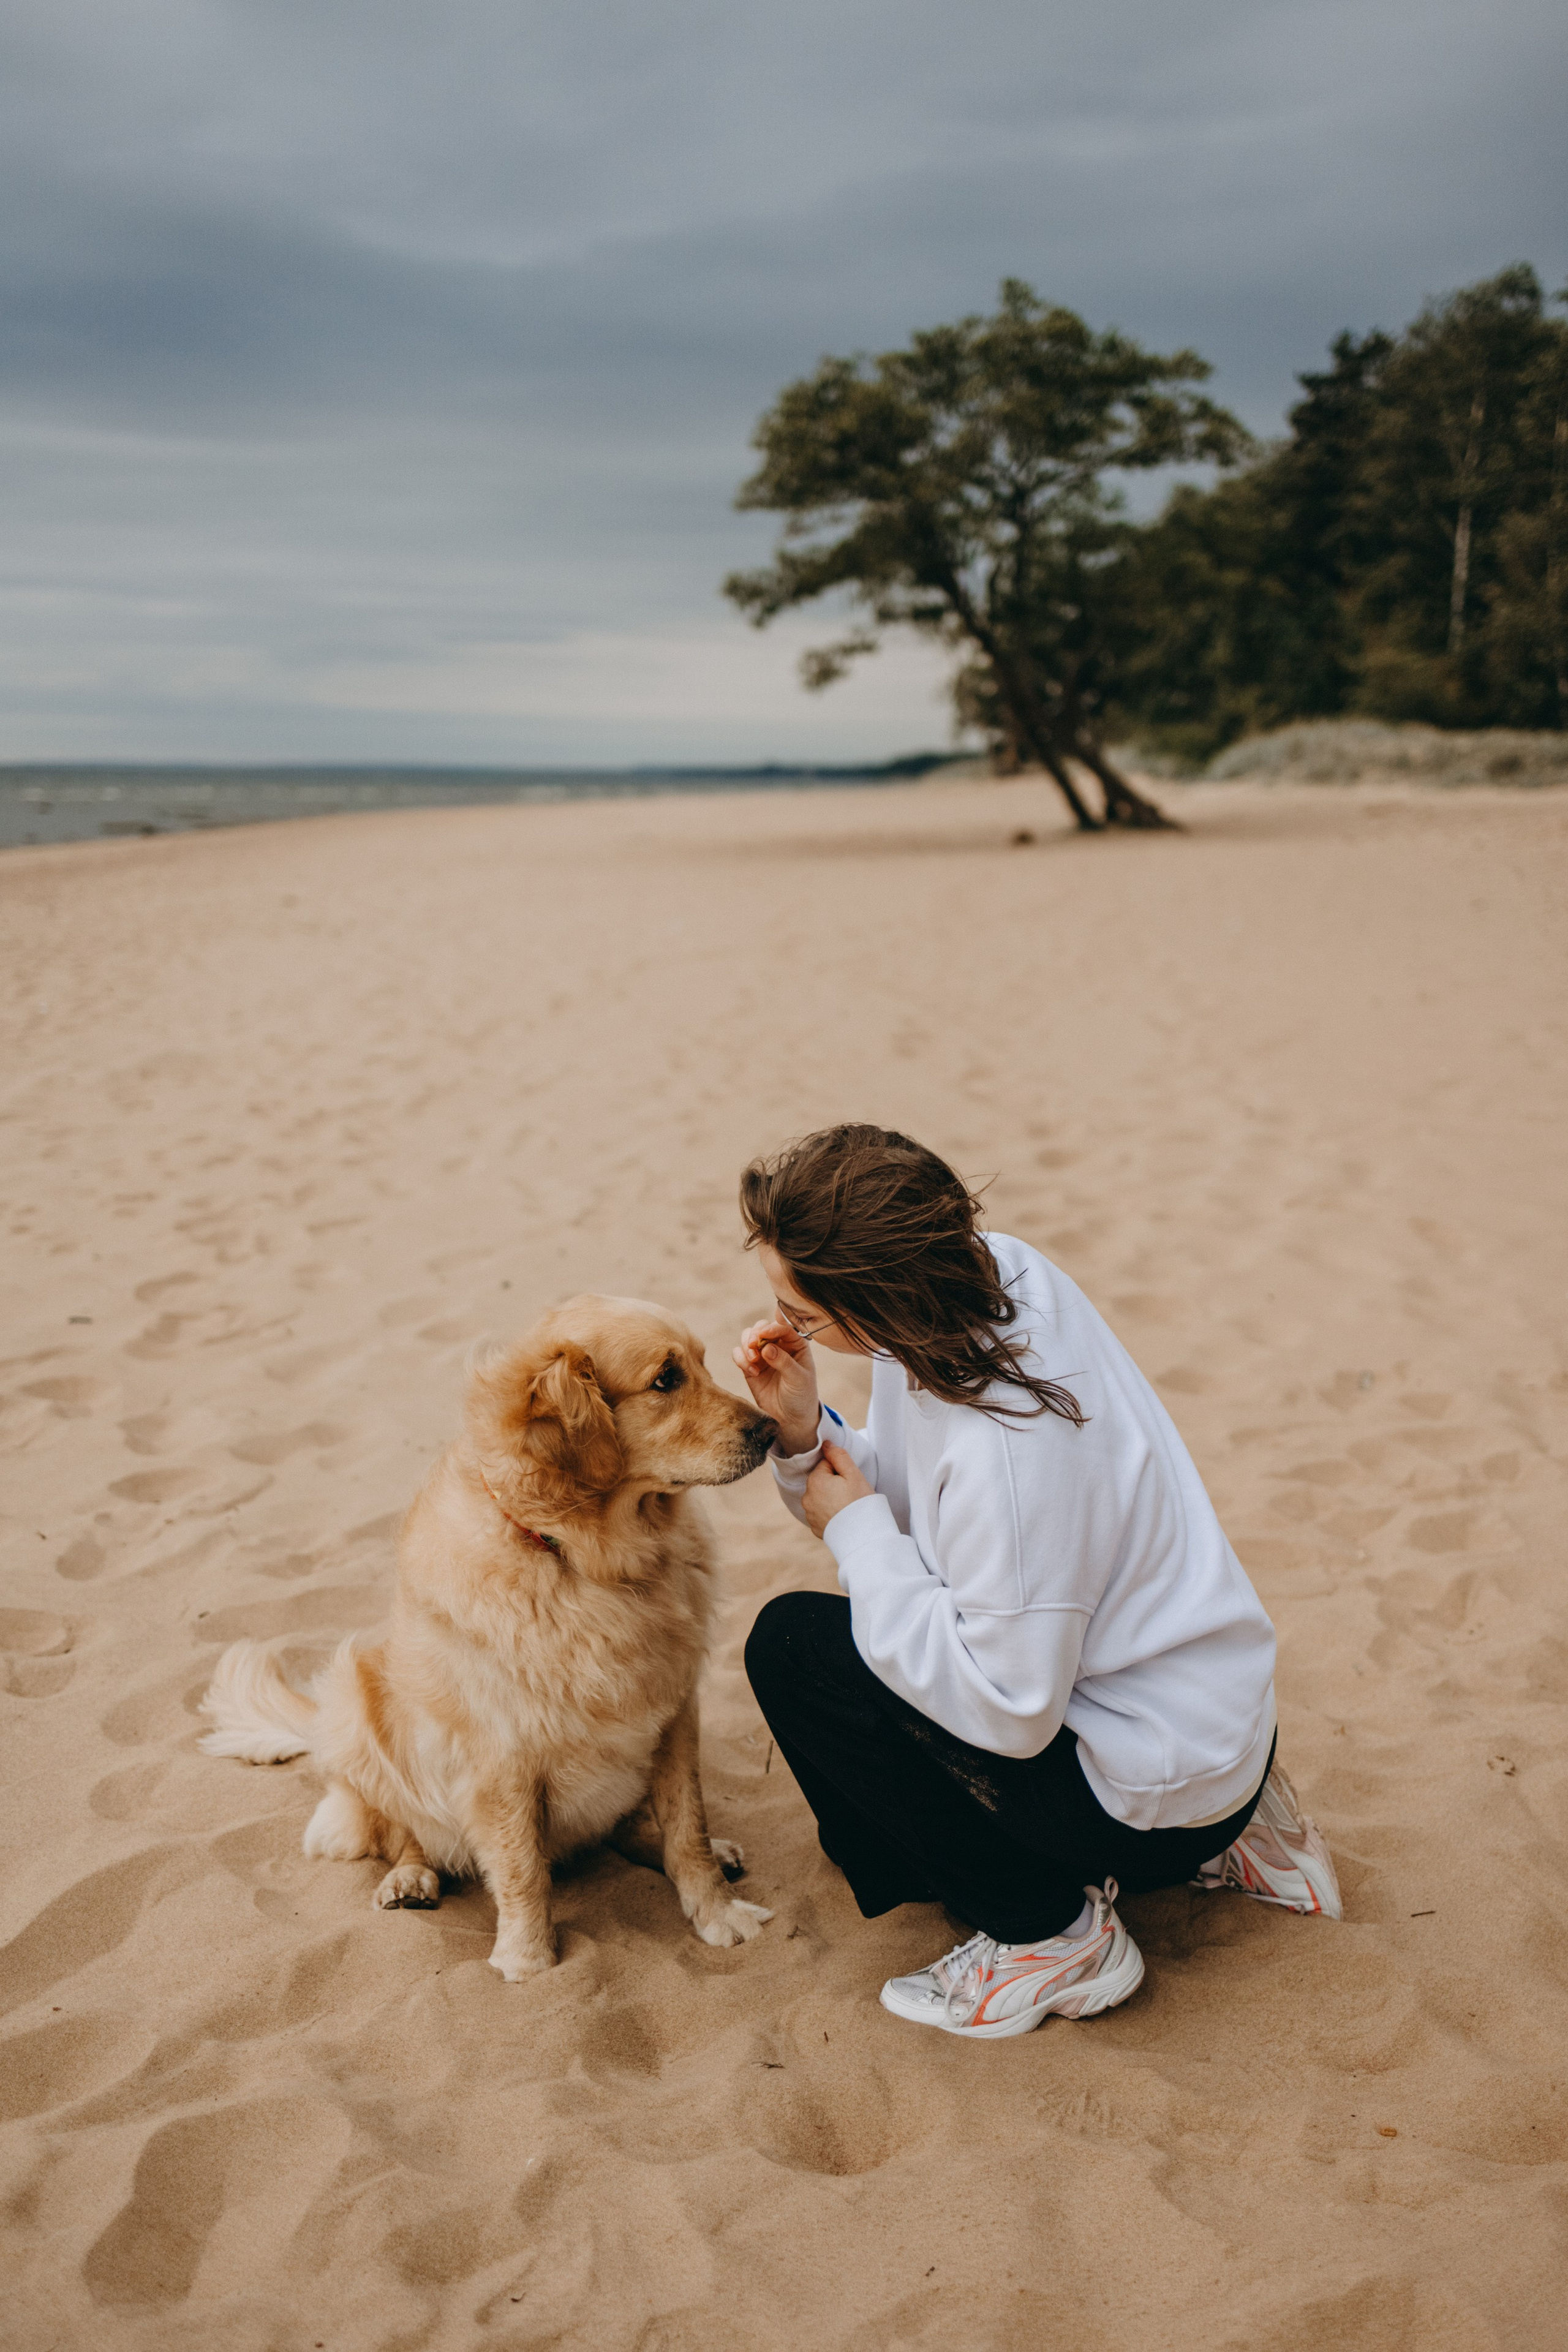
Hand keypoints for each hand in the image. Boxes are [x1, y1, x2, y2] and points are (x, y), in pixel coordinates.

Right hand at [734, 1316, 819, 1456]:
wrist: (791, 1419)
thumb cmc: (801, 1396)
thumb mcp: (799, 1379)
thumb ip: (784, 1362)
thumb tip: (767, 1347)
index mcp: (796, 1344)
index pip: (783, 1327)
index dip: (772, 1327)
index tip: (763, 1335)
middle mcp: (779, 1345)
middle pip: (762, 1327)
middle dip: (754, 1334)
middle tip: (752, 1346)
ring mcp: (763, 1355)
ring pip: (747, 1337)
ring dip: (746, 1345)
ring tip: (753, 1361)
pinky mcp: (750, 1367)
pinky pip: (739, 1354)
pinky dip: (740, 1359)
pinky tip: (751, 1371)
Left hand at [802, 1441, 873, 1538]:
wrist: (862, 1536)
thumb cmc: (860, 1503)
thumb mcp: (853, 1474)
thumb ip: (838, 1455)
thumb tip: (825, 1444)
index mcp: (815, 1481)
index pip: (825, 1464)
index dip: (840, 1470)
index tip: (849, 1481)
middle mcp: (807, 1497)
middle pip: (821, 1481)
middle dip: (834, 1483)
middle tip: (850, 1493)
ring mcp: (809, 1514)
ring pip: (820, 1497)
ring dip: (830, 1498)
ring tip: (847, 1506)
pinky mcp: (814, 1527)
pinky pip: (821, 1513)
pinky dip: (829, 1512)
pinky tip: (842, 1516)